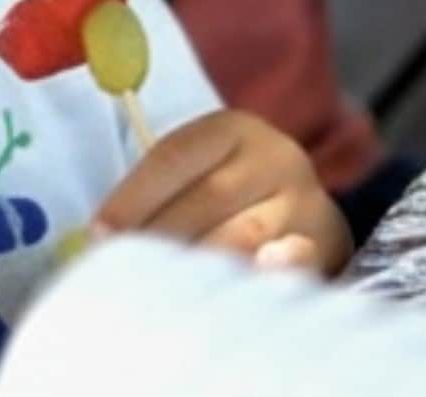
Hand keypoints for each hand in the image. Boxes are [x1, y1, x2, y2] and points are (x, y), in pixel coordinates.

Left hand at [95, 110, 351, 274]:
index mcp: (232, 129)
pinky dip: (254, 279)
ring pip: (244, 237)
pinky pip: (289, 267)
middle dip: (158, 235)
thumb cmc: (226, 195)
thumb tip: (101, 236)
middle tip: (121, 268)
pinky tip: (226, 295)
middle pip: (208, 197)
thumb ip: (157, 195)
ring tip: (157, 288)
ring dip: (196, 264)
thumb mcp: (196, 174)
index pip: (174, 156)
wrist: (304, 214)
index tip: (98, 233)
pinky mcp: (327, 249)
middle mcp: (275, 158)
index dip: (132, 196)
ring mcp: (306, 204)